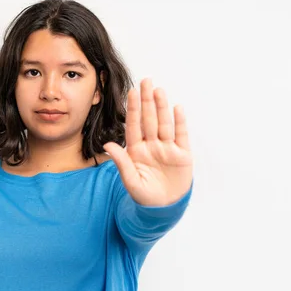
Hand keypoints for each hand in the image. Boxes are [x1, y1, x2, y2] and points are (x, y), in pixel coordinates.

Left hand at [104, 78, 192, 205]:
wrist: (163, 209)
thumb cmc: (144, 197)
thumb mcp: (130, 181)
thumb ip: (121, 162)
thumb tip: (108, 145)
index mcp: (137, 151)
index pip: (134, 126)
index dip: (134, 109)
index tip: (131, 92)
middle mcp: (152, 146)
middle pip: (149, 120)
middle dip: (147, 101)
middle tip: (145, 81)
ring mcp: (167, 149)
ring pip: (164, 124)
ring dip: (162, 107)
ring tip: (159, 90)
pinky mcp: (182, 155)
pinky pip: (181, 135)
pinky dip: (179, 122)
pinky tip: (177, 108)